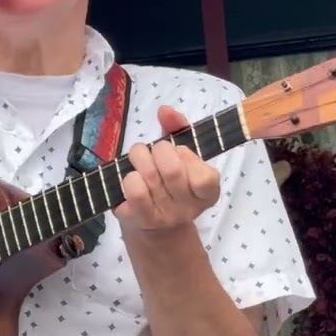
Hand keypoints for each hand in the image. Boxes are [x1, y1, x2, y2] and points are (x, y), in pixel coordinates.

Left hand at [116, 105, 221, 232]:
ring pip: (148, 178)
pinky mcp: (139, 220)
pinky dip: (128, 178)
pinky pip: (132, 191)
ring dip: (139, 159)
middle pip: (172, 171)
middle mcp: (187, 209)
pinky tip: (131, 180)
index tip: (181, 152)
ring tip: (138, 161)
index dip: (189, 157)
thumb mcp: (181, 155)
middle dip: (159, 150)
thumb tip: (165, 110)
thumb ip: (178, 129)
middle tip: (154, 151)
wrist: (153, 225)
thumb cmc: (169, 182)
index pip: (205, 178)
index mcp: (206, 193)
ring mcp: (163, 217)